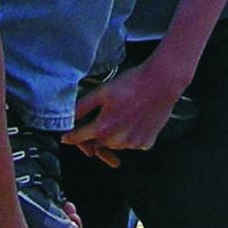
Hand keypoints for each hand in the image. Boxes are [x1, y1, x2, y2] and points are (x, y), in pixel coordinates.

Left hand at [63, 59, 186, 164]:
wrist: (161, 82)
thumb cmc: (133, 84)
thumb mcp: (102, 92)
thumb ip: (82, 107)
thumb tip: (67, 119)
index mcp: (103, 127)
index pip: (78, 138)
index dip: (71, 136)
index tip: (67, 137)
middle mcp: (117, 140)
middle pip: (97, 143)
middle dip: (95, 133)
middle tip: (104, 116)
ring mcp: (133, 143)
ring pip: (114, 144)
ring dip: (113, 135)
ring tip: (123, 114)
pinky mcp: (146, 143)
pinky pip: (132, 144)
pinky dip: (130, 136)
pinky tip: (135, 120)